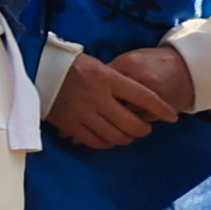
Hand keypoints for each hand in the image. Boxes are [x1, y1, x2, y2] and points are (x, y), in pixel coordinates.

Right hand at [44, 53, 185, 150]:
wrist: (38, 68)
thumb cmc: (73, 66)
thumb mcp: (100, 66)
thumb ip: (120, 83)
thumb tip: (142, 101)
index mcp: (108, 78)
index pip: (144, 96)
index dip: (162, 109)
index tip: (172, 117)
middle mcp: (97, 97)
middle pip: (132, 123)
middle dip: (144, 129)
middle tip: (146, 128)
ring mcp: (82, 112)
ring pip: (115, 136)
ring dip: (127, 138)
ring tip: (128, 134)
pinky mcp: (69, 124)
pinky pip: (95, 142)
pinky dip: (107, 143)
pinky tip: (110, 138)